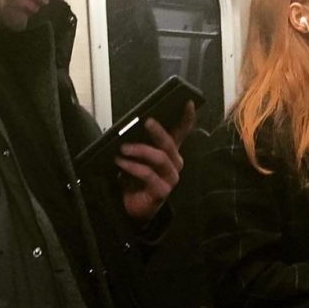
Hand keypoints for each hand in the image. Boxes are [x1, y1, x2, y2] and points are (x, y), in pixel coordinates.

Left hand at [116, 101, 194, 222]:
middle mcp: (174, 163)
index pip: (182, 131)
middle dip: (158, 131)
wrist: (132, 205)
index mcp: (170, 151)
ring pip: (159, 158)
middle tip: (146, 121)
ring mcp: (170, 178)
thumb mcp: (137, 156)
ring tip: (122, 147)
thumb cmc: (135, 177)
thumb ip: (139, 141)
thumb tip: (132, 124)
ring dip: (139, 150)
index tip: (187, 102)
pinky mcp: (162, 191)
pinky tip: (121, 162)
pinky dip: (132, 166)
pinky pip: (148, 174)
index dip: (187, 117)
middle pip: (170, 143)